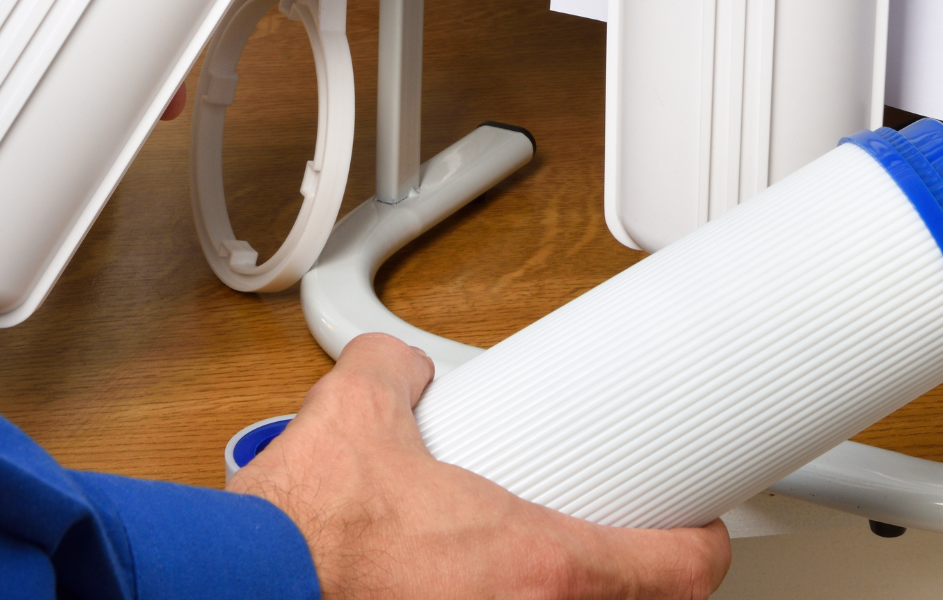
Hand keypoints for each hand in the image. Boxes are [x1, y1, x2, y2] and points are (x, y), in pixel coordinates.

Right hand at [231, 335, 729, 599]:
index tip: (697, 531)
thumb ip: (394, 376)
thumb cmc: (307, 535)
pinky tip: (452, 595)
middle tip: (606, 547)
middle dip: (618, 580)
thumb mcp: (361, 415)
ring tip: (520, 575)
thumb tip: (393, 366)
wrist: (242, 591)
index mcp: (542, 564)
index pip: (681, 572)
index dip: (700, 546)